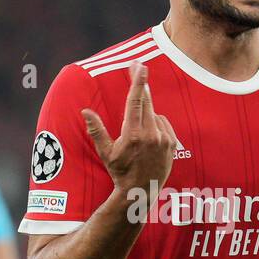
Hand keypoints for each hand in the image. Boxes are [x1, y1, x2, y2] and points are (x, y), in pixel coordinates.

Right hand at [81, 62, 176, 197]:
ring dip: (146, 114)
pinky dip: (156, 124)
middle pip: (146, 101)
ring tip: (137, 133)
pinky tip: (149, 137)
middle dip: (142, 85)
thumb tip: (86, 111)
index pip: (135, 101)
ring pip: (154, 114)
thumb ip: (96, 130)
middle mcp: (150, 135)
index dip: (137, 81)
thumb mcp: (105, 153)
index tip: (139, 66)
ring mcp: (163, 139)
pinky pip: (163, 124)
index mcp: (133, 134)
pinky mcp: (172, 143)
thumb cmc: (120, 171)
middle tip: (138, 68)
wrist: (141, 191)